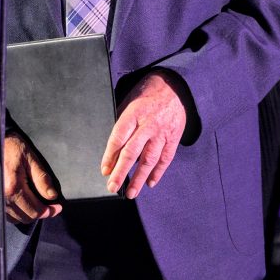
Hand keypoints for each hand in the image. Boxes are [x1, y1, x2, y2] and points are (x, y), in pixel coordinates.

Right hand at [0, 136, 62, 224]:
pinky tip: (22, 203)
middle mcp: (2, 199)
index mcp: (13, 188)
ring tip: (36, 204)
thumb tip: (52, 196)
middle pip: (26, 217)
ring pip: (15, 219)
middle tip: (50, 207)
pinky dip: (15, 212)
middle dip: (40, 213)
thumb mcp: (29, 157)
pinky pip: (4, 214)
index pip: (35, 210)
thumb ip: (41, 178)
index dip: (49, 211)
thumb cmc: (9, 147)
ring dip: (27, 214)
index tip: (58, 208)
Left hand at [101, 71, 187, 199]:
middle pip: (132, 151)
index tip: (105, 170)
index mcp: (134, 113)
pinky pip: (165, 159)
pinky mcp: (173, 138)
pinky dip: (158, 172)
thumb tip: (112, 147)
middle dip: (121, 171)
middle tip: (112, 186)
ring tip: (130, 193)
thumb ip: (122, 121)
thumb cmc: (147, 94)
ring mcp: (162, 133)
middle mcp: (148, 124)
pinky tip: (150, 183)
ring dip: (139, 178)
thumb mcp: (129, 100)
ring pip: (150, 159)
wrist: (174, 87)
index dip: (110, 155)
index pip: (119, 137)